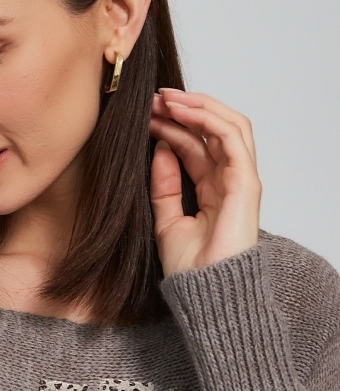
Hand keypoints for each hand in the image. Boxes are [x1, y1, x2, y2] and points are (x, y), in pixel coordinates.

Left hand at [149, 88, 261, 277]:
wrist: (205, 292)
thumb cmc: (190, 269)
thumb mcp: (166, 220)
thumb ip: (164, 186)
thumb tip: (159, 149)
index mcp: (212, 190)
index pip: (195, 146)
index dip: (172, 126)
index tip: (145, 115)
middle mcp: (229, 181)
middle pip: (212, 131)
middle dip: (184, 110)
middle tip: (155, 98)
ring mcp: (240, 179)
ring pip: (227, 126)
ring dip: (197, 107)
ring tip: (167, 98)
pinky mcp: (246, 182)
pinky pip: (232, 137)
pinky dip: (208, 118)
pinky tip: (182, 111)